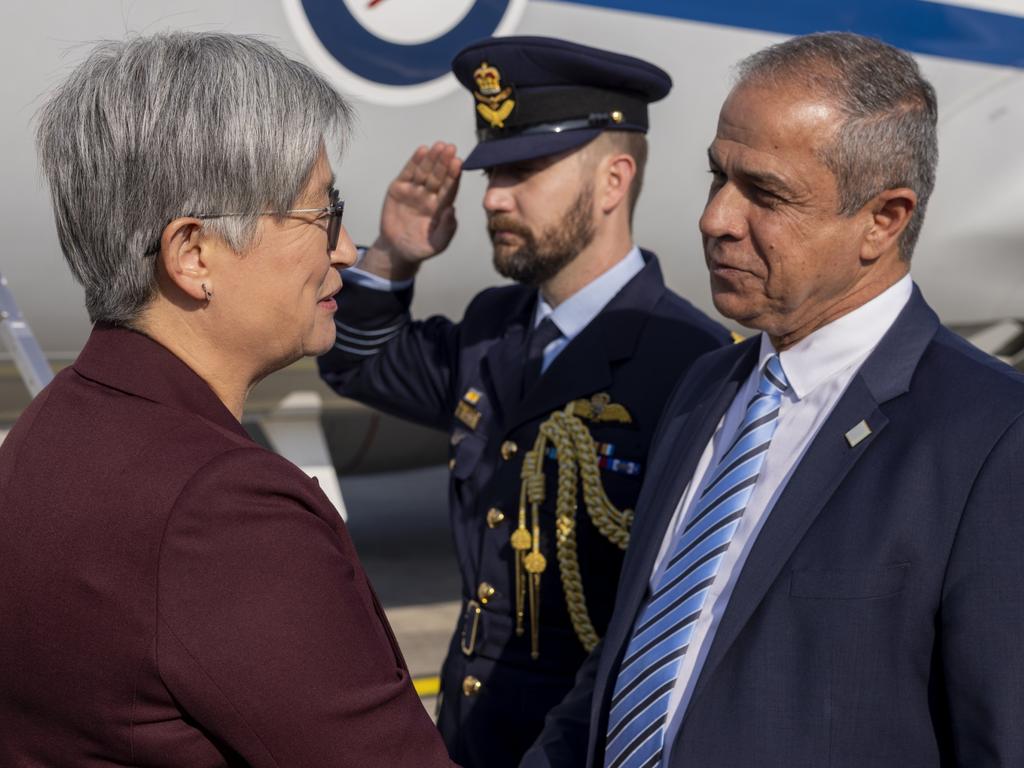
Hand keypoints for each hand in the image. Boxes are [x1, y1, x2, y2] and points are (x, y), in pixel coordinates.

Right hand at [363, 142, 461, 279]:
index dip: (453, 176)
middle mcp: (429, 196)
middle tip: (450, 148)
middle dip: (444, 162)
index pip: (449, 188)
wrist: (396, 251)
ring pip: (425, 172)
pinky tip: (422, 151)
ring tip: (438, 146)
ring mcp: (414, 191)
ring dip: (432, 158)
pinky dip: (414, 162)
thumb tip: (453, 210)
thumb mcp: (437, 244)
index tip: (459, 162)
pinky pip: (408, 173)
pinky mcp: (399, 189)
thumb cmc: (420, 248)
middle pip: (438, 176)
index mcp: (441, 208)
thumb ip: (447, 229)